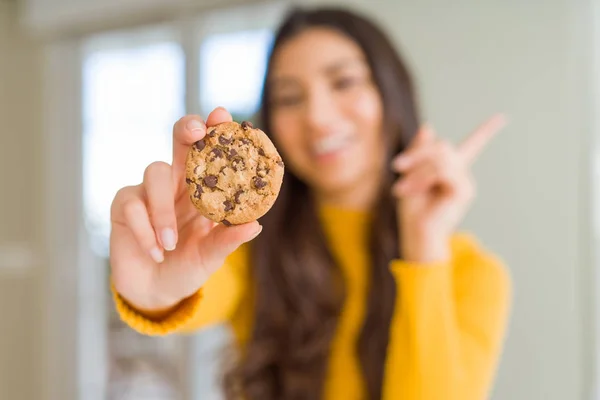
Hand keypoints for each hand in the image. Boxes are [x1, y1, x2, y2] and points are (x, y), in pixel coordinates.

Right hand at [109, 108, 261, 311]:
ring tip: (171, 242)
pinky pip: (133, 206)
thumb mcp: (211, 255)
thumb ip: (228, 240)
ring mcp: (148, 190)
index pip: (210, 151)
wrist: (156, 290)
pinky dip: (146, 231)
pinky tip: (156, 252)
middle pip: (179, 140)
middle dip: (187, 129)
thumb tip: (256, 224)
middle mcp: (177, 181)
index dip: (215, 129)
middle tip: (196, 131)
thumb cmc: (188, 265)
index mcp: (202, 188)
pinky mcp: (124, 206)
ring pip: (154, 172)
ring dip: (164, 209)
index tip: (222, 115)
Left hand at [391, 114, 506, 262]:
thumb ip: (419, 151)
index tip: (503, 117)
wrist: (416, 234)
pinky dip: (422, 177)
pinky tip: (410, 190)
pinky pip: (443, 170)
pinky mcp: (464, 190)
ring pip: (441, 158)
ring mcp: (465, 182)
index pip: (473, 145)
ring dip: (417, 170)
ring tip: (401, 188)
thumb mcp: (410, 174)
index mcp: (451, 170)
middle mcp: (462, 174)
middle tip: (396, 167)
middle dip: (417, 154)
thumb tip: (429, 126)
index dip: (487, 131)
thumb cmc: (412, 208)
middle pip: (443, 146)